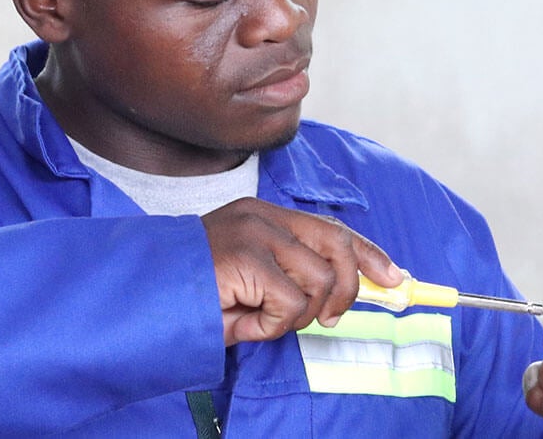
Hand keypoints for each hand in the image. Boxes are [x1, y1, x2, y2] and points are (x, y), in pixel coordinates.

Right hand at [201, 198, 402, 346]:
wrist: (147, 299)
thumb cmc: (196, 297)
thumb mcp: (255, 284)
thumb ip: (294, 280)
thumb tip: (345, 299)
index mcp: (264, 216)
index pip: (331, 228)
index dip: (370, 254)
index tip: (395, 278)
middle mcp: (262, 216)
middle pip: (338, 244)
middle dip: (349, 288)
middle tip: (329, 319)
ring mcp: (254, 233)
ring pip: (317, 282)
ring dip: (296, 317)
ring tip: (259, 319)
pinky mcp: (245, 257)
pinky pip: (290, 304)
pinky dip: (271, 326)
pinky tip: (242, 321)